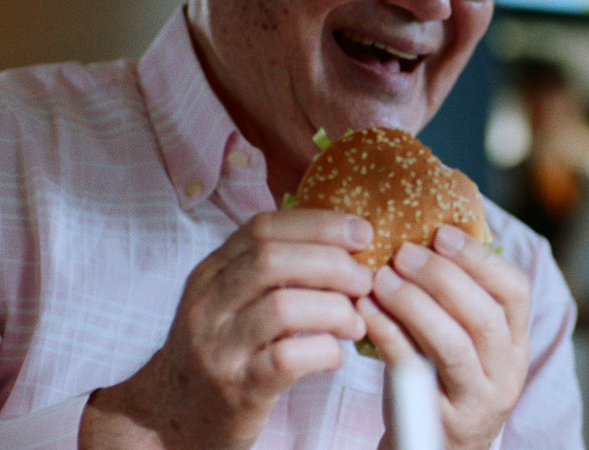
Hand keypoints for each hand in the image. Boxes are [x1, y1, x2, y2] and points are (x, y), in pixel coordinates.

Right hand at [80, 209, 375, 449]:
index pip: (263, 228)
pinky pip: (288, 359)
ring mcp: (219, 347)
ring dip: (335, 309)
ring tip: (355, 322)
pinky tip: (336, 353)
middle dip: (333, 262)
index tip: (362, 232)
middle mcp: (209, 305)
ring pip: (283, 307)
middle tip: (365, 280)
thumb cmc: (220, 349)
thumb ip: (271, 267)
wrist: (172, 416)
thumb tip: (342, 237)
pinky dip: (325, 350)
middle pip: (273, 260)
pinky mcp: (237, 388)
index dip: (320, 224)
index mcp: (211, 273)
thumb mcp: (230, 298)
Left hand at [360, 225, 530, 449]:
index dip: (480, 258)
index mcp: (516, 343)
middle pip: (483, 316)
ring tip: (381, 278)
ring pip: (453, 345)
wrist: (436, 449)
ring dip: (414, 304)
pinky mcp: (440, 421)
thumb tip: (427, 234)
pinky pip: (414, 372)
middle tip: (403, 252)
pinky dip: (388, 335)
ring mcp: (476, 400)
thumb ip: (459, 299)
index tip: (442, 233)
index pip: (515, 291)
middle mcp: (506, 372)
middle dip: (442, 277)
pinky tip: (366, 311)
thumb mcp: (467, 342)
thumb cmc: (445, 381)